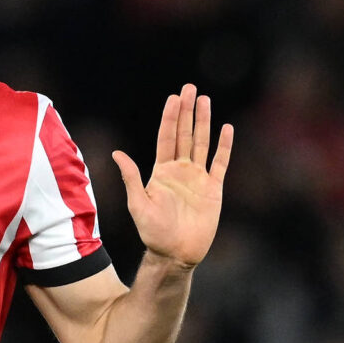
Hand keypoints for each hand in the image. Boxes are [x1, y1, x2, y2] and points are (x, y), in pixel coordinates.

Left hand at [112, 85, 233, 268]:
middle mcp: (180, 171)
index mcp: (161, 172)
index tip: (174, 98)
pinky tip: (226, 129)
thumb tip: (117, 153)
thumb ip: (131, 178)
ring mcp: (198, 178)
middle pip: (184, 134)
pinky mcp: (213, 189)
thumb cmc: (153, 233)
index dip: (170, 117)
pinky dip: (224, 147)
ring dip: (204, 122)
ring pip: (202, 143)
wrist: (175, 254)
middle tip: (190, 88)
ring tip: (206, 100)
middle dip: (187, 111)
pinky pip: (220, 163)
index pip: (166, 138)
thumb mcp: (138, 204)